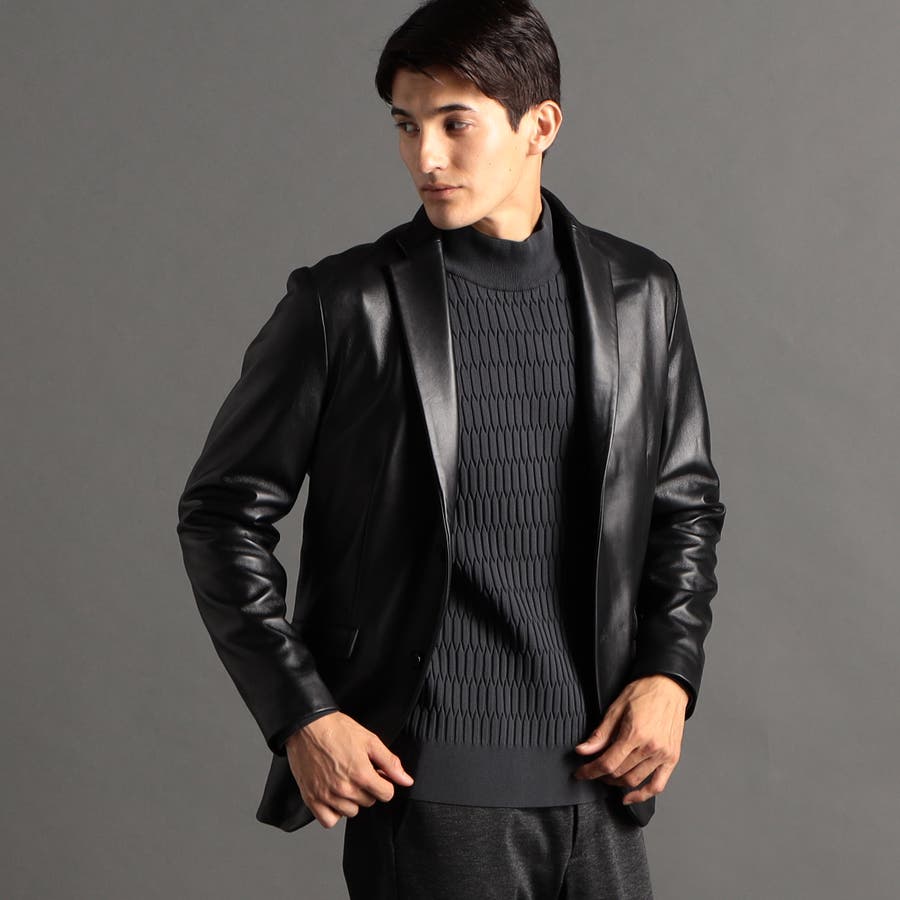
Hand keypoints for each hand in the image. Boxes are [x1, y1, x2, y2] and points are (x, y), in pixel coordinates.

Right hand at [285, 711, 414, 827]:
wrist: (307, 726)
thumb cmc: (337, 729)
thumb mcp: (369, 740)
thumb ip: (390, 762)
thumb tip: (406, 780)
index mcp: (361, 774)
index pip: (386, 794)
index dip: (384, 782)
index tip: (376, 774)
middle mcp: (344, 789)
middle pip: (369, 802)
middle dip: (368, 788)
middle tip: (357, 770)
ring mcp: (327, 796)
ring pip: (351, 812)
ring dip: (351, 800)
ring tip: (344, 779)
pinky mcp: (312, 799)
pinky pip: (330, 821)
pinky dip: (333, 812)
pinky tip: (333, 795)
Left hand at [572, 674, 688, 804]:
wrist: (668, 687)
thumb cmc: (643, 692)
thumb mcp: (616, 708)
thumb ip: (600, 734)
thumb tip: (583, 750)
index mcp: (635, 734)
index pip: (607, 763)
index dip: (590, 771)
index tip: (580, 773)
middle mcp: (651, 747)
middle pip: (619, 773)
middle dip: (601, 775)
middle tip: (592, 770)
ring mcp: (663, 755)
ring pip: (635, 780)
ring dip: (617, 783)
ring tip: (607, 777)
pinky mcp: (672, 758)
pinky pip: (658, 785)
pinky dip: (643, 795)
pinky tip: (630, 796)